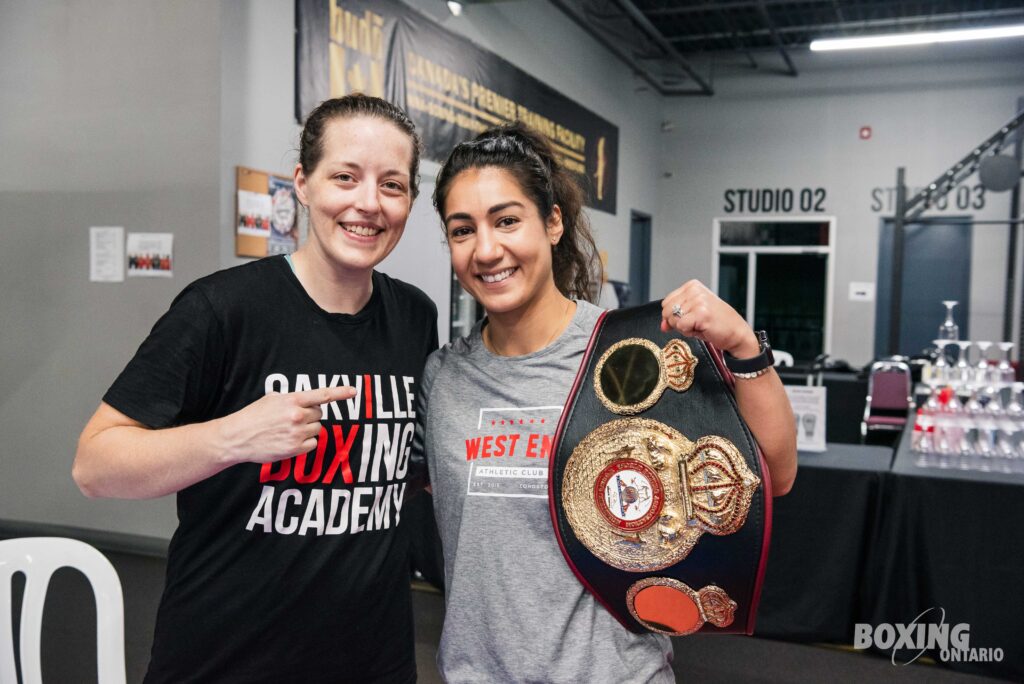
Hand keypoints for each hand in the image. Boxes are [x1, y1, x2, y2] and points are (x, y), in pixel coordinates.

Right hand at [217, 386, 356, 464]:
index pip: (322, 395)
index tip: (354, 391)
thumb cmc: (254, 416)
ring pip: (317, 429)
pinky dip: (305, 443)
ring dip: (307, 429)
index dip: (340, 392)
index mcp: (292, 400)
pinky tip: (289, 440)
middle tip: (292, 419)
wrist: (237, 437)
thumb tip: (308, 401)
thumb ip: (293, 399)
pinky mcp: (296, 449)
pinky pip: (313, 444)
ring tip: (288, 430)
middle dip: (310, 415)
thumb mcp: (272, 399)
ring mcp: (297, 433)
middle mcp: (297, 416)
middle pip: (319, 414)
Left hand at [659, 280, 758, 357]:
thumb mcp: (692, 316)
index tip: (690, 318)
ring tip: (701, 325)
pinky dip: (689, 332)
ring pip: (673, 320)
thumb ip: (675, 318)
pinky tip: (703, 328)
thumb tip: (662, 326)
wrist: (736, 333)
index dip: (673, 316)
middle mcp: (694, 290)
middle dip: (678, 322)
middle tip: (696, 323)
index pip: (666, 302)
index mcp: (692, 286)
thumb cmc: (716, 323)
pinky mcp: (701, 313)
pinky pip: (681, 326)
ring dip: (685, 328)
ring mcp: (698, 300)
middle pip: (666, 311)